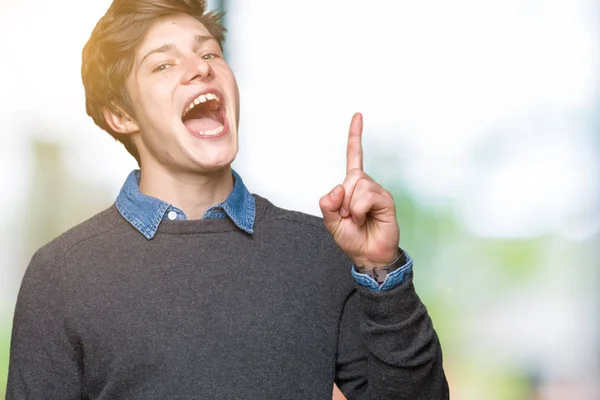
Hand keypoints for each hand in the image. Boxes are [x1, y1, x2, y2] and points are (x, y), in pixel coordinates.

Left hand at [319, 113, 399, 268]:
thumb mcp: (330, 222)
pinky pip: (366, 196)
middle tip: (348, 217)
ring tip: (358, 219)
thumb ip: (327, 204)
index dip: (355, 137)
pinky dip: (360, 209)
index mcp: (352, 186)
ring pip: (357, 186)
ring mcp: (377, 191)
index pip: (354, 156)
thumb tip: (339, 187)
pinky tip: (365, 218)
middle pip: (350, 178)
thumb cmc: (352, 238)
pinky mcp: (386, 200)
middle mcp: (366, 185)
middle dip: (343, 200)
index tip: (358, 115)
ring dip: (351, 207)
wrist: (367, 255)